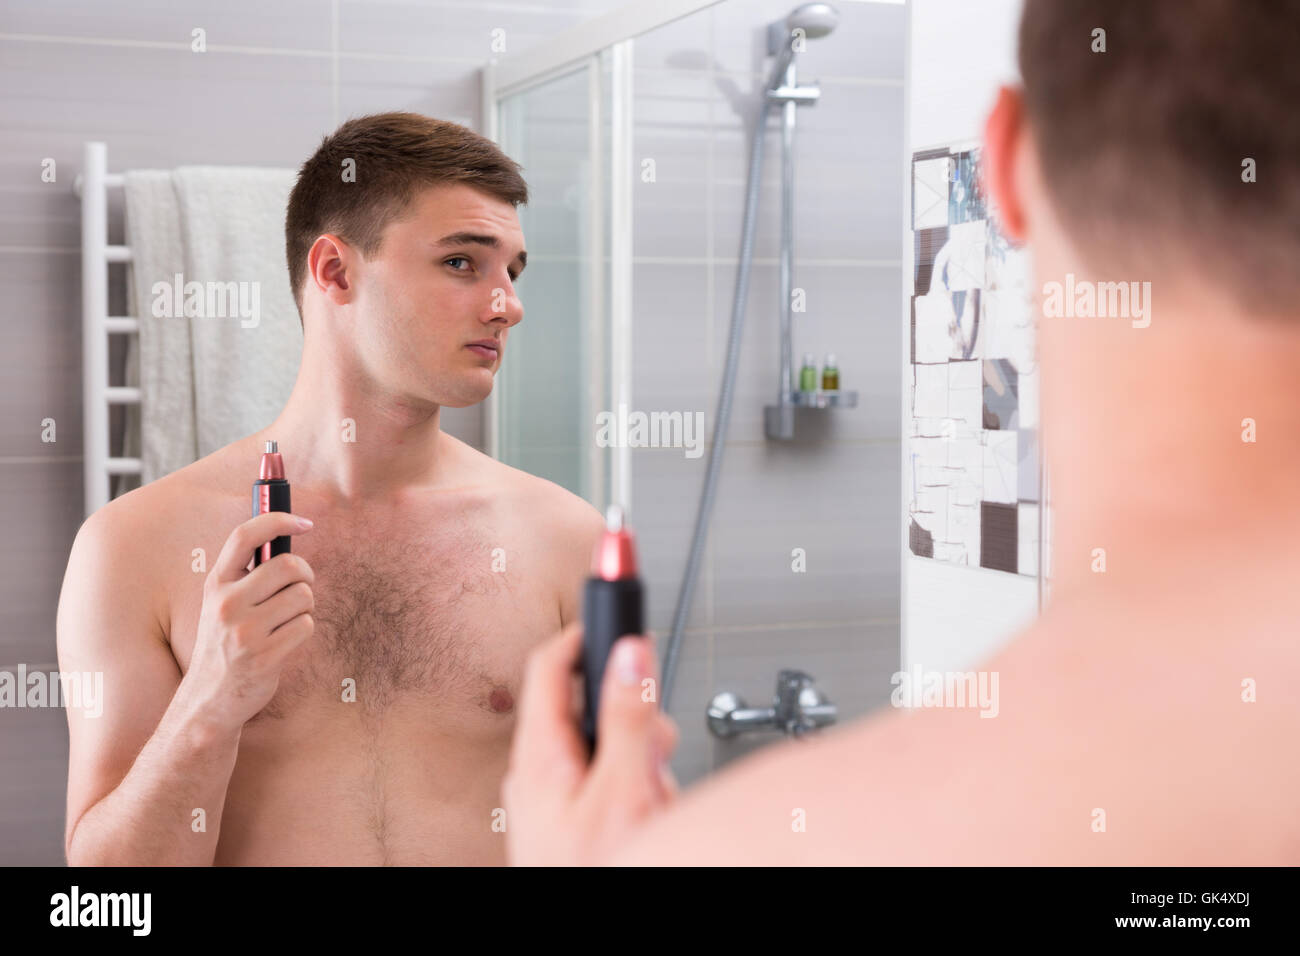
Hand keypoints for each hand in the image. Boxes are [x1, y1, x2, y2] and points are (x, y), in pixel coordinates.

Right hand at [176, 511, 316, 734]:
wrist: (208, 700)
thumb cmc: (225, 643)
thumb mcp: (222, 603)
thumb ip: (247, 573)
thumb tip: (287, 533)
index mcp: (216, 584)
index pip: (245, 536)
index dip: (278, 520)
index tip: (304, 522)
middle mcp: (226, 603)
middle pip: (289, 565)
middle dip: (305, 574)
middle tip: (300, 587)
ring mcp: (245, 631)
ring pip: (303, 596)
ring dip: (304, 607)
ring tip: (285, 621)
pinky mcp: (265, 655)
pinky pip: (306, 625)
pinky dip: (303, 630)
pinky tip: (284, 642)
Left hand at [502, 624, 679, 865]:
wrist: (581, 937)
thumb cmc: (593, 873)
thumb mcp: (622, 792)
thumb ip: (627, 720)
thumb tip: (629, 654)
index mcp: (539, 756)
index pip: (549, 666)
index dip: (584, 635)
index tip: (615, 615)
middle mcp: (537, 773)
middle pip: (589, 708)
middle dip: (634, 722)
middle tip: (655, 748)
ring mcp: (551, 798)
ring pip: (604, 748)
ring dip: (639, 764)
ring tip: (651, 801)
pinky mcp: (568, 819)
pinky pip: (605, 782)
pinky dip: (632, 790)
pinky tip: (643, 817)